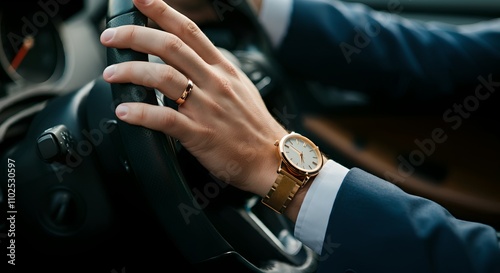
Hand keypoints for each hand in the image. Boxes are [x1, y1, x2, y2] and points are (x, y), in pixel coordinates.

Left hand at [100, 0, 286, 197]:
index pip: (189, 30)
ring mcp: (207, 107)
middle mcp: (214, 82)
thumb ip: (216, 70)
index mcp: (223, 68)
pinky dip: (140, 113)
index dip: (162, 10)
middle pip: (169, 46)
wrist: (271, 158)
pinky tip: (124, 112)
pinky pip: (164, 118)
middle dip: (134, 36)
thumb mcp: (241, 86)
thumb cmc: (254, 125)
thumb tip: (194, 59)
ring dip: (130, 72)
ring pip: (163, 77)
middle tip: (110, 37)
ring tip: (111, 75)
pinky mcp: (200, 134)